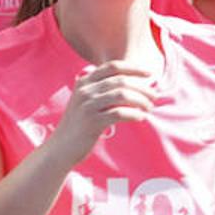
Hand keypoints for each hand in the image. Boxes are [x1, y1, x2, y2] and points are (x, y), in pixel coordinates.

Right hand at [42, 62, 156, 166]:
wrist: (61, 148)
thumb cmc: (79, 125)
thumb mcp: (85, 102)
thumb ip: (101, 90)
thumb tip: (131, 85)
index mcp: (84, 81)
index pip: (113, 66)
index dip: (133, 68)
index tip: (149, 75)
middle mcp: (85, 90)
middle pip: (121, 80)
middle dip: (142, 87)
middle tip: (154, 97)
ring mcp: (87, 105)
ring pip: (122, 95)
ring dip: (140, 100)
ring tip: (149, 108)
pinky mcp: (92, 122)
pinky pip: (119, 113)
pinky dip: (133, 114)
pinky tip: (140, 117)